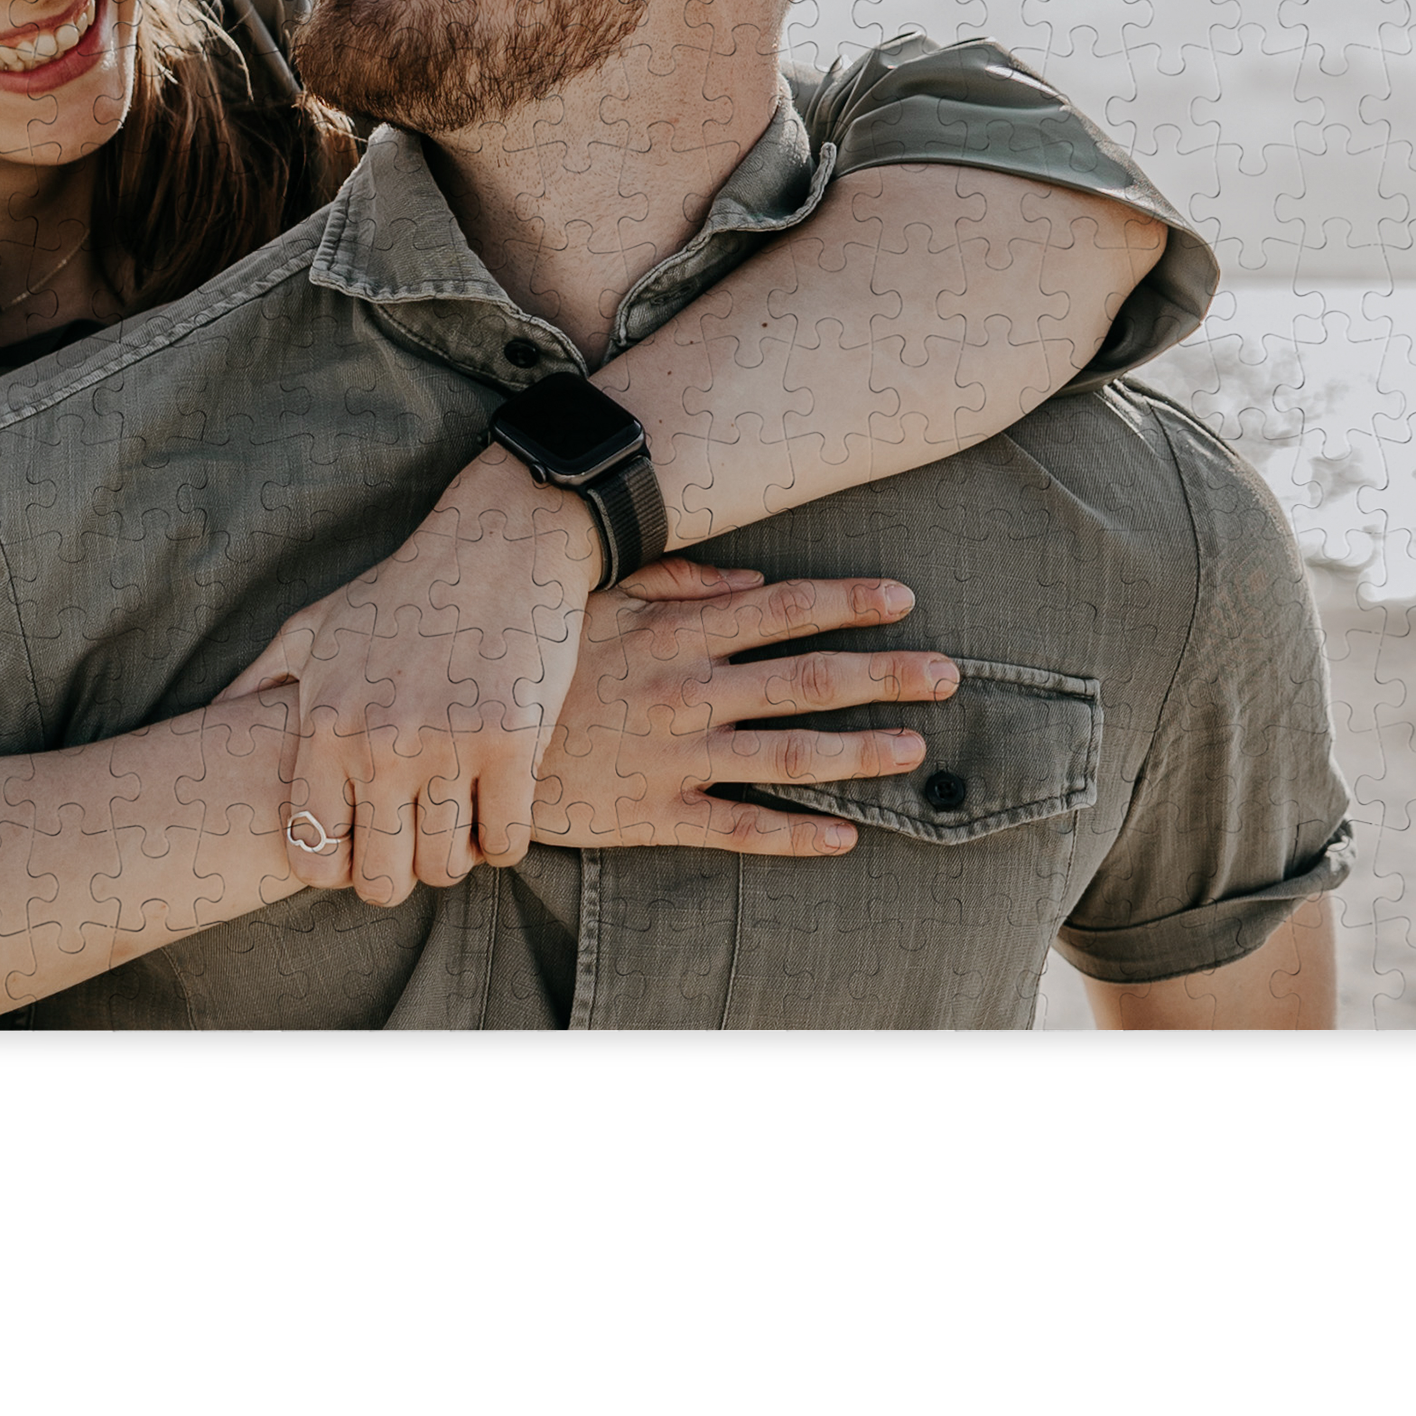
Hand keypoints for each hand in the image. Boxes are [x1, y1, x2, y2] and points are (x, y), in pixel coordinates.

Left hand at [216, 444, 601, 906]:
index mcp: (325, 721)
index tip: (365, 841)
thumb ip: (260, 682)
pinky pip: (507, 841)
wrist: (500, 536)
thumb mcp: (315, 626)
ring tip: (460, 816)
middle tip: (418, 838)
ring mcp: (448, 742)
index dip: (341, 864)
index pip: (313, 855)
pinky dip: (504, 837)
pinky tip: (501, 802)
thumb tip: (210, 723)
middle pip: (382, 880)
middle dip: (400, 871)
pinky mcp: (513, 740)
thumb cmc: (405, 588)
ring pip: (446, 869)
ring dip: (456, 854)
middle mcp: (379, 740)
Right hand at [533, 559, 955, 853]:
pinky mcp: (655, 815)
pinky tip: (845, 837)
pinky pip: (738, 828)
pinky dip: (796, 835)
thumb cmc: (534, 663)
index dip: (846, 603)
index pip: (781, 610)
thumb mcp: (593, 601)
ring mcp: (676, 757)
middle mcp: (688, 692)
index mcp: (675, 634)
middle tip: (948, 675)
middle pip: (807, 681)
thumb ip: (672, 584)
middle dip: (884, 676)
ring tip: (915, 748)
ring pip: (788, 755)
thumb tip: (746, 579)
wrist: (467, 742)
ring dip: (859, 751)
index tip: (902, 599)